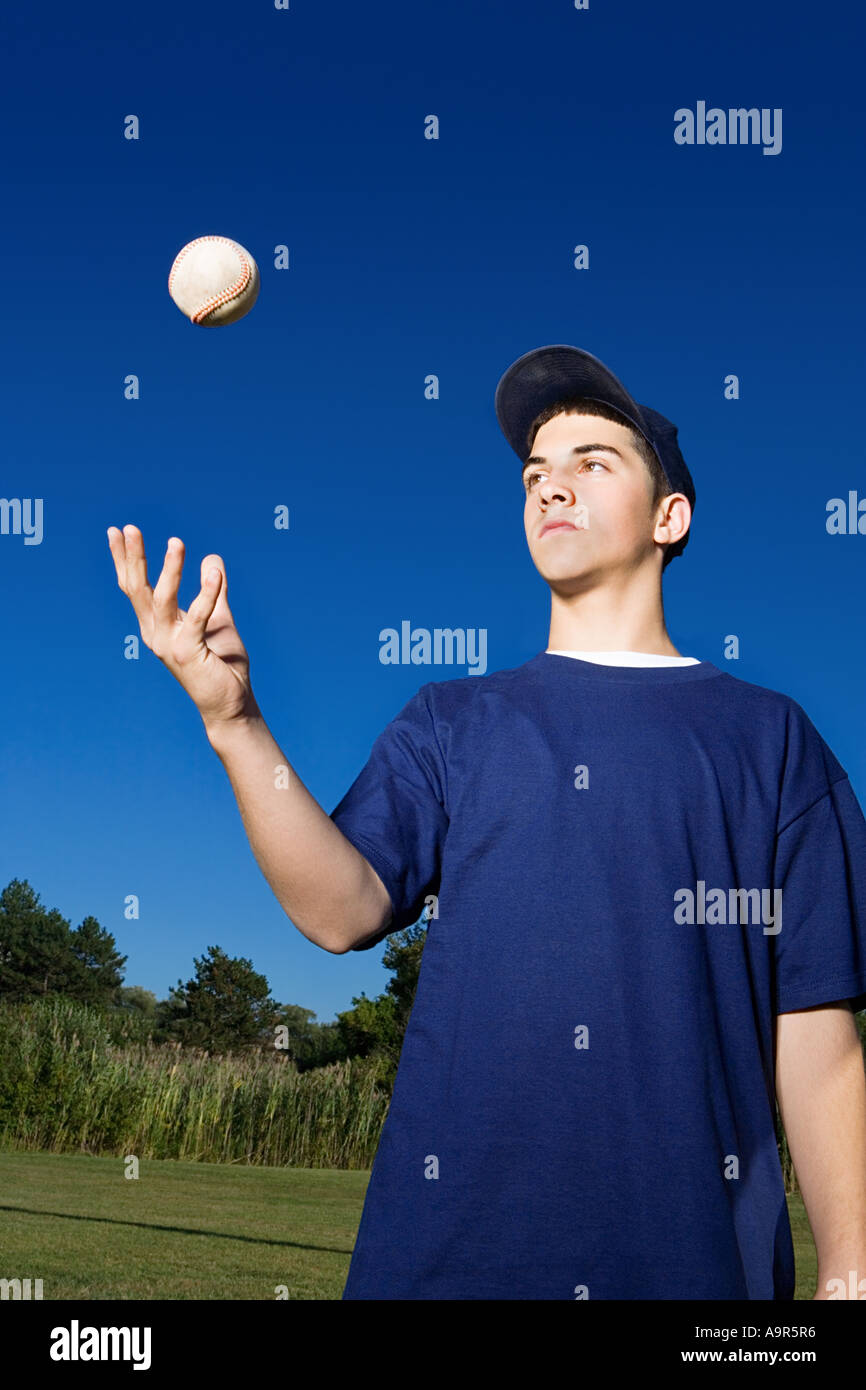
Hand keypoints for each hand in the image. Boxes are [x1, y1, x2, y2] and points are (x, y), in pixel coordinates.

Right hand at [107, 524, 258, 731]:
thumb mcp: (219, 619)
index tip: (117, 531)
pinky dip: (207, 592)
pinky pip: (197, 616)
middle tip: (128, 527)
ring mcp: (168, 645)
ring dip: (169, 569)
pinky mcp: (188, 653)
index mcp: (156, 626)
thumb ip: (214, 590)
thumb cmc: (222, 664)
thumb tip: (213, 558)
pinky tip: (215, 572)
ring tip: (176, 542)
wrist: (231, 702)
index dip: (125, 559)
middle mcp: (155, 634)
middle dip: (132, 557)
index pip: (134, 587)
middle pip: (137, 589)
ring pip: (162, 599)